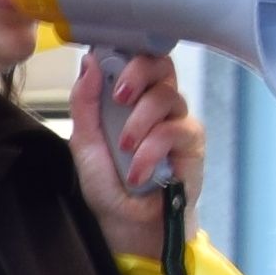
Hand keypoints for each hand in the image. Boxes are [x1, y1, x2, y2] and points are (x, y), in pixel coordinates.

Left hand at [68, 51, 200, 215]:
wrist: (128, 224)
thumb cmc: (108, 183)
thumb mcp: (84, 142)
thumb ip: (85, 101)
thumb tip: (90, 62)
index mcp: (128, 96)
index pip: (134, 56)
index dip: (125, 51)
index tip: (106, 58)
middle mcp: (154, 103)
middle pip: (159, 63)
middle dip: (137, 73)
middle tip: (119, 97)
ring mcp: (175, 120)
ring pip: (166, 96)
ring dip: (139, 122)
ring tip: (124, 149)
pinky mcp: (191, 143)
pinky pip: (175, 130)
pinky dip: (151, 151)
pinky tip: (138, 172)